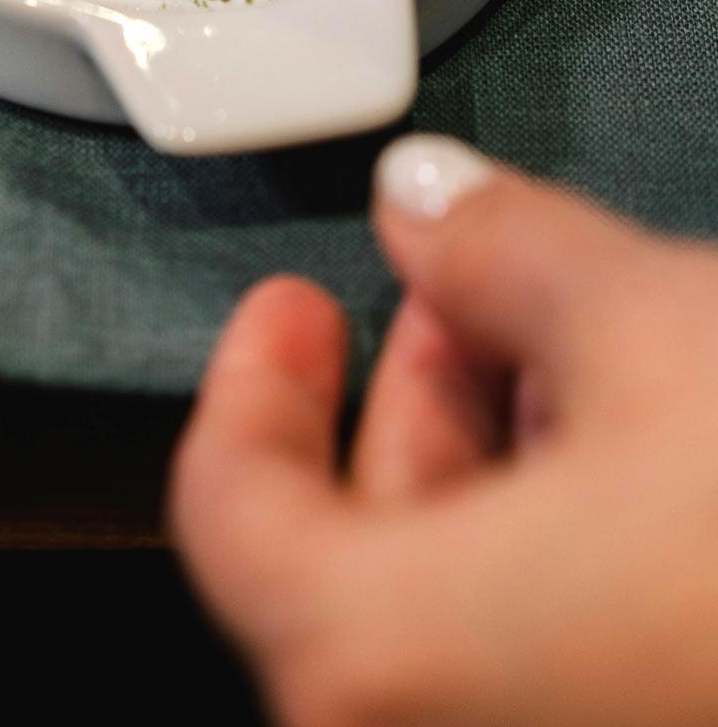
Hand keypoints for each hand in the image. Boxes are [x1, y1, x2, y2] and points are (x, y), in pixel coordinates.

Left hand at [170, 133, 717, 726]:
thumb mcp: (649, 326)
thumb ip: (503, 250)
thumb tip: (441, 211)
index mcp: (390, 658)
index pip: (230, 512)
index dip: (256, 376)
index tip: (293, 308)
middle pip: (351, 566)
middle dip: (402, 405)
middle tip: (448, 301)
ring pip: (465, 624)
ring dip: (497, 476)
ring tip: (568, 354)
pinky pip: (560, 668)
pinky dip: (571, 565)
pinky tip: (642, 461)